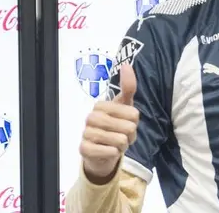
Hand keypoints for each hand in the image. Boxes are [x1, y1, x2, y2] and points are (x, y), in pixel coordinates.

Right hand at [80, 63, 139, 183]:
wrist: (102, 152)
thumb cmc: (115, 126)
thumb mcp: (125, 106)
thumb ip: (128, 87)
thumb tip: (126, 64)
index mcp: (101, 105)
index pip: (133, 114)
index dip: (134, 123)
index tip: (125, 123)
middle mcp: (91, 117)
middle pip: (128, 127)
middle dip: (130, 135)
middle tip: (121, 136)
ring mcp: (86, 133)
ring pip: (120, 140)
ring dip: (122, 145)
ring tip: (115, 144)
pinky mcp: (84, 149)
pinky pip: (110, 151)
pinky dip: (114, 153)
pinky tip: (108, 151)